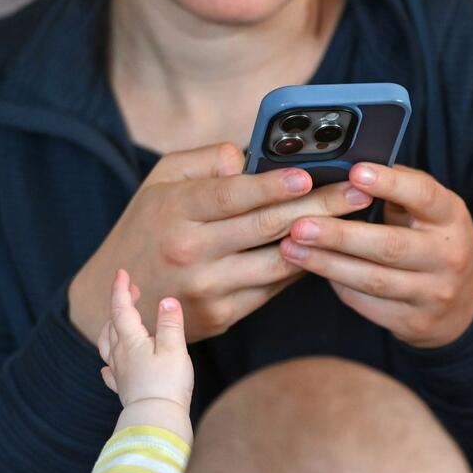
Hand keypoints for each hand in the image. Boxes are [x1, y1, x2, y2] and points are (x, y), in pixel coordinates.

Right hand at [68, 143, 373, 342]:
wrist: (113, 301)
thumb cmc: (145, 229)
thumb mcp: (160, 182)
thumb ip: (206, 161)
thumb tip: (251, 157)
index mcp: (176, 211)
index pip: (231, 196)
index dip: (272, 185)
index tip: (308, 174)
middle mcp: (191, 251)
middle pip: (267, 227)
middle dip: (321, 207)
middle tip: (359, 192)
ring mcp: (208, 288)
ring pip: (278, 262)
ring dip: (322, 242)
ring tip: (356, 221)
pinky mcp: (222, 316)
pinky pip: (273, 288)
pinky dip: (301, 267)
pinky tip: (326, 248)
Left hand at [97, 269, 192, 409]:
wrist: (156, 419)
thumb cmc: (167, 383)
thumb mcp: (174, 348)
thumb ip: (170, 323)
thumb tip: (167, 300)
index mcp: (131, 340)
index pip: (121, 309)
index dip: (121, 290)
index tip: (122, 273)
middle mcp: (120, 354)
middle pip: (113, 324)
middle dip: (120, 305)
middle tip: (130, 291)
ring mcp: (120, 373)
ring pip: (107, 346)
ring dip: (111, 329)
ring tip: (117, 322)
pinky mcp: (124, 389)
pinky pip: (111, 372)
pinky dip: (109, 363)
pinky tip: (108, 367)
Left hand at [280, 163, 472, 348]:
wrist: (465, 302)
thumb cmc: (434, 240)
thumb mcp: (431, 210)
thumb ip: (398, 188)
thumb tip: (347, 166)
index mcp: (450, 217)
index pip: (423, 196)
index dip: (389, 184)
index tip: (354, 173)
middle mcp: (447, 256)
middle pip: (389, 246)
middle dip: (340, 235)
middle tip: (299, 224)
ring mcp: (432, 293)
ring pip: (372, 279)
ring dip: (327, 263)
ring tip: (291, 248)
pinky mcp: (413, 321)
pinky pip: (366, 303)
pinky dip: (337, 284)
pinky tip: (313, 269)